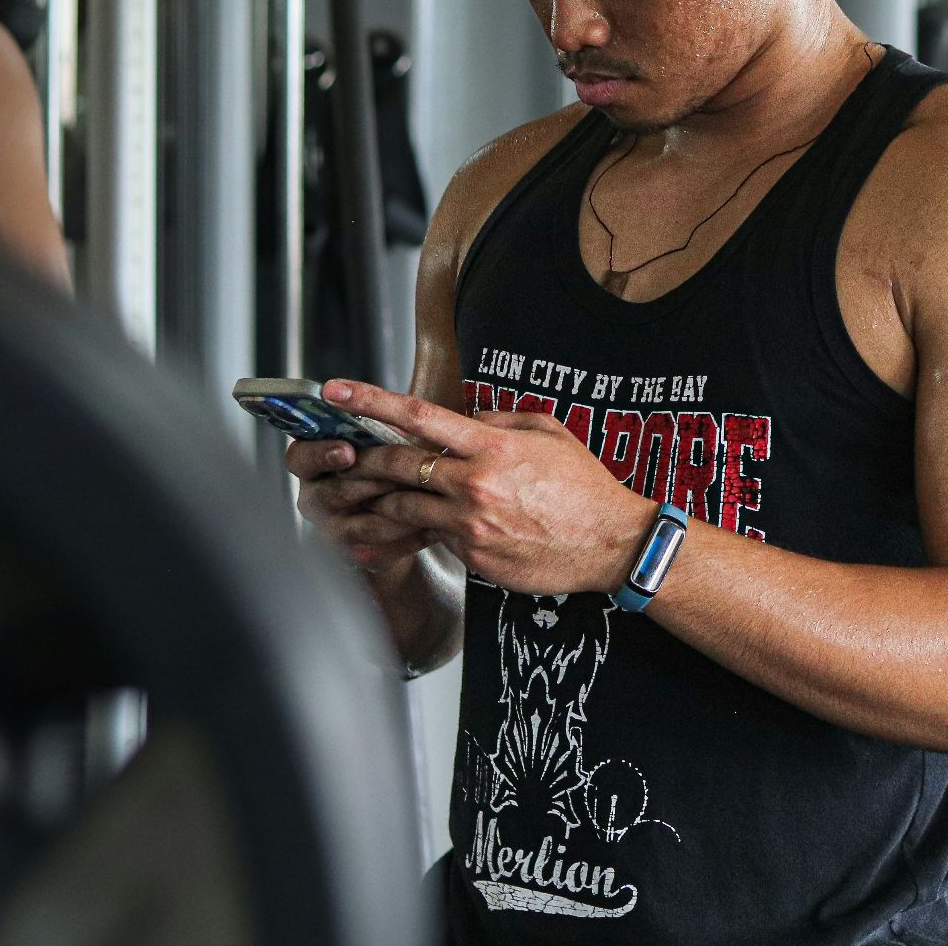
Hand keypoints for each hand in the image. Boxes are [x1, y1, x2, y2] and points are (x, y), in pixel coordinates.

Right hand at [285, 432, 428, 573]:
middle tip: (398, 475)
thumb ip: (381, 431)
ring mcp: (335, 529)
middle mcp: (316, 497)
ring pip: (363, 523)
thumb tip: (397, 417)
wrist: (400, 516)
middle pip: (334, 492)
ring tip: (426, 497)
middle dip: (370, 482)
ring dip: (396, 508)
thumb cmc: (389, 466)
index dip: (320, 454)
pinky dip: (411, 535)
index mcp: (314, 463)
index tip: (347, 451)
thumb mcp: (384, 442)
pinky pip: (383, 548)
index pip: (300, 457)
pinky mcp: (358, 554)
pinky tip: (435, 524)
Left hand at [321, 380, 654, 595]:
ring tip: (373, 495)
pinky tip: (428, 526)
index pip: (417, 416)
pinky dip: (425, 529)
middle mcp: (473, 485)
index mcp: (491, 448)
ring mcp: (470, 526)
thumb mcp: (549, 434)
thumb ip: (501, 421)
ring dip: (383, 500)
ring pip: (403, 508)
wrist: (611, 544)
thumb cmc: (585, 487)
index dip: (369, 401)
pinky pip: (434, 538)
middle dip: (365, 458)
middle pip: (397, 465)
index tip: (336, 390)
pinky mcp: (472, 558)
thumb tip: (466, 419)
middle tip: (347, 454)